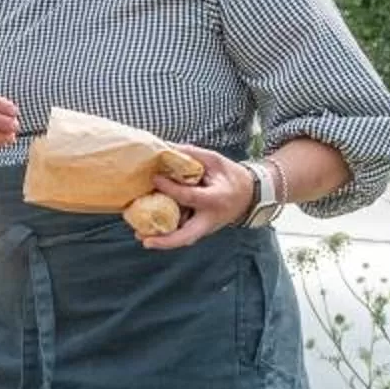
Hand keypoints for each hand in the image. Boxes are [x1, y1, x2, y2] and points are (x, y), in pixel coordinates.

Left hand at [137, 144, 254, 248]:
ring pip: (183, 239)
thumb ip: (192, 154)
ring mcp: (205, 228)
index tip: (154, 177)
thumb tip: (166, 147)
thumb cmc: (231, 176)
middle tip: (144, 240)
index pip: (189, 196)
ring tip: (140, 235)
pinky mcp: (201, 230)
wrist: (249, 195)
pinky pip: (183, 234)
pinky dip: (167, 233)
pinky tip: (149, 229)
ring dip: (162, 240)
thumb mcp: (215, 160)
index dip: (170, 188)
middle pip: (187, 236)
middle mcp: (209, 219)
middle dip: (166, 241)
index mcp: (215, 199)